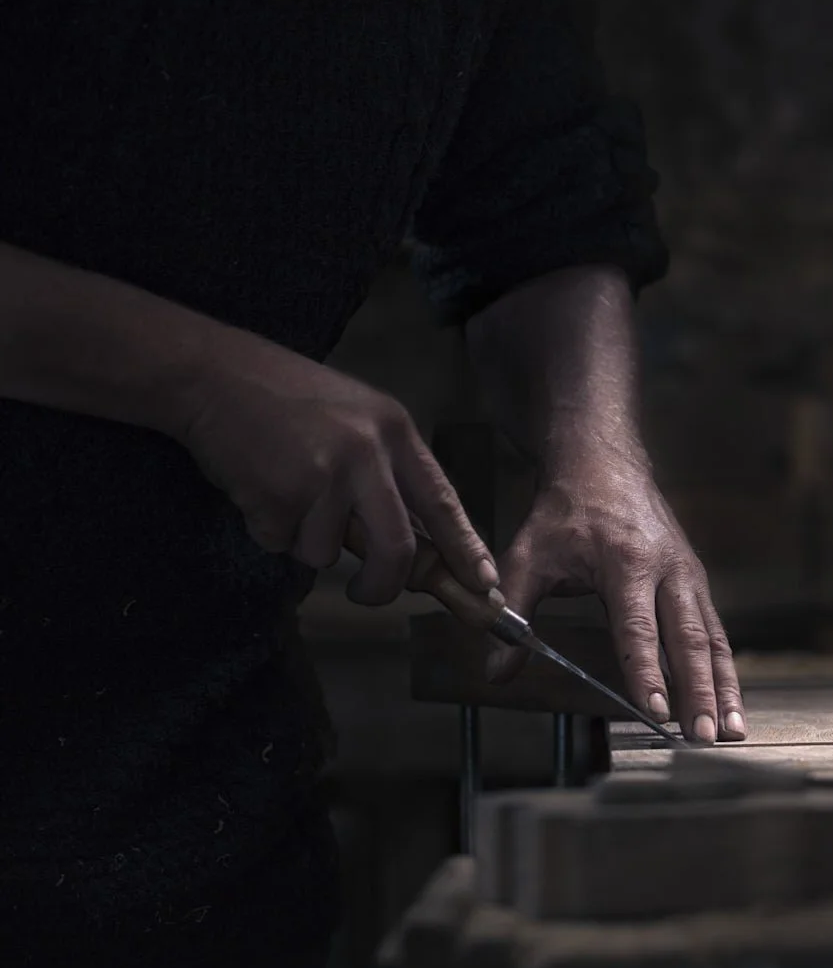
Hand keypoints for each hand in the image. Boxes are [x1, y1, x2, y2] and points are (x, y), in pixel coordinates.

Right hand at [174, 340, 497, 603]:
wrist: (213, 374)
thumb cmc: (287, 398)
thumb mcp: (357, 419)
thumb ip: (386, 473)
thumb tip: (412, 546)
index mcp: (394, 431)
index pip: (442, 501)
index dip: (465, 548)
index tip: (484, 584)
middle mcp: (367, 454)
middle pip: (395, 548)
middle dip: (382, 585)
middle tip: (367, 593)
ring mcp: (322, 476)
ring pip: (325, 553)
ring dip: (303, 540)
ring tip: (284, 491)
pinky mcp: (278, 496)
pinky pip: (281, 543)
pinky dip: (268, 528)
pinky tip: (257, 485)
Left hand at [485, 451, 744, 744]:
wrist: (605, 463)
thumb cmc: (565, 512)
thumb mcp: (528, 554)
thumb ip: (514, 610)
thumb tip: (496, 670)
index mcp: (627, 562)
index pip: (638, 628)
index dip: (646, 673)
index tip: (655, 711)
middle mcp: (668, 570)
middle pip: (689, 640)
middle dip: (699, 692)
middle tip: (706, 737)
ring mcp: (689, 576)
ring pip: (713, 639)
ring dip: (724, 688)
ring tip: (733, 732)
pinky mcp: (697, 583)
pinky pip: (716, 632)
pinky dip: (725, 671)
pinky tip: (730, 704)